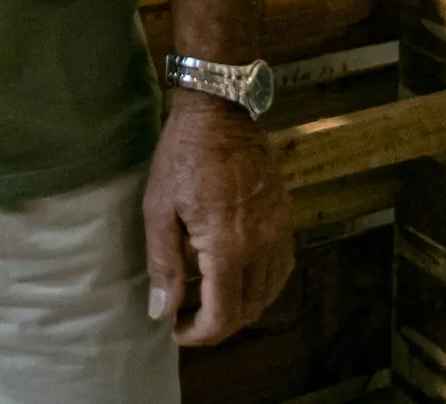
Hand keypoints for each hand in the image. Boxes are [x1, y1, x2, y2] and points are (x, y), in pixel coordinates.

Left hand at [141, 96, 293, 347]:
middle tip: (185, 315)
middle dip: (217, 324)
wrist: (220, 112)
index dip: (199, 334)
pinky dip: (261, 284)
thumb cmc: (183, 158)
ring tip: (207, 298)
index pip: (224, 316)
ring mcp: (280, 232)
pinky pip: (281, 268)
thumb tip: (162, 312)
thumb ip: (164, 265)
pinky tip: (236, 276)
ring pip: (269, 293)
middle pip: (249, 311)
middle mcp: (262, 246)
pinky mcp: (286, 218)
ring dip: (240, 307)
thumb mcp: (159, 209)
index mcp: (229, 247)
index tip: (176, 329)